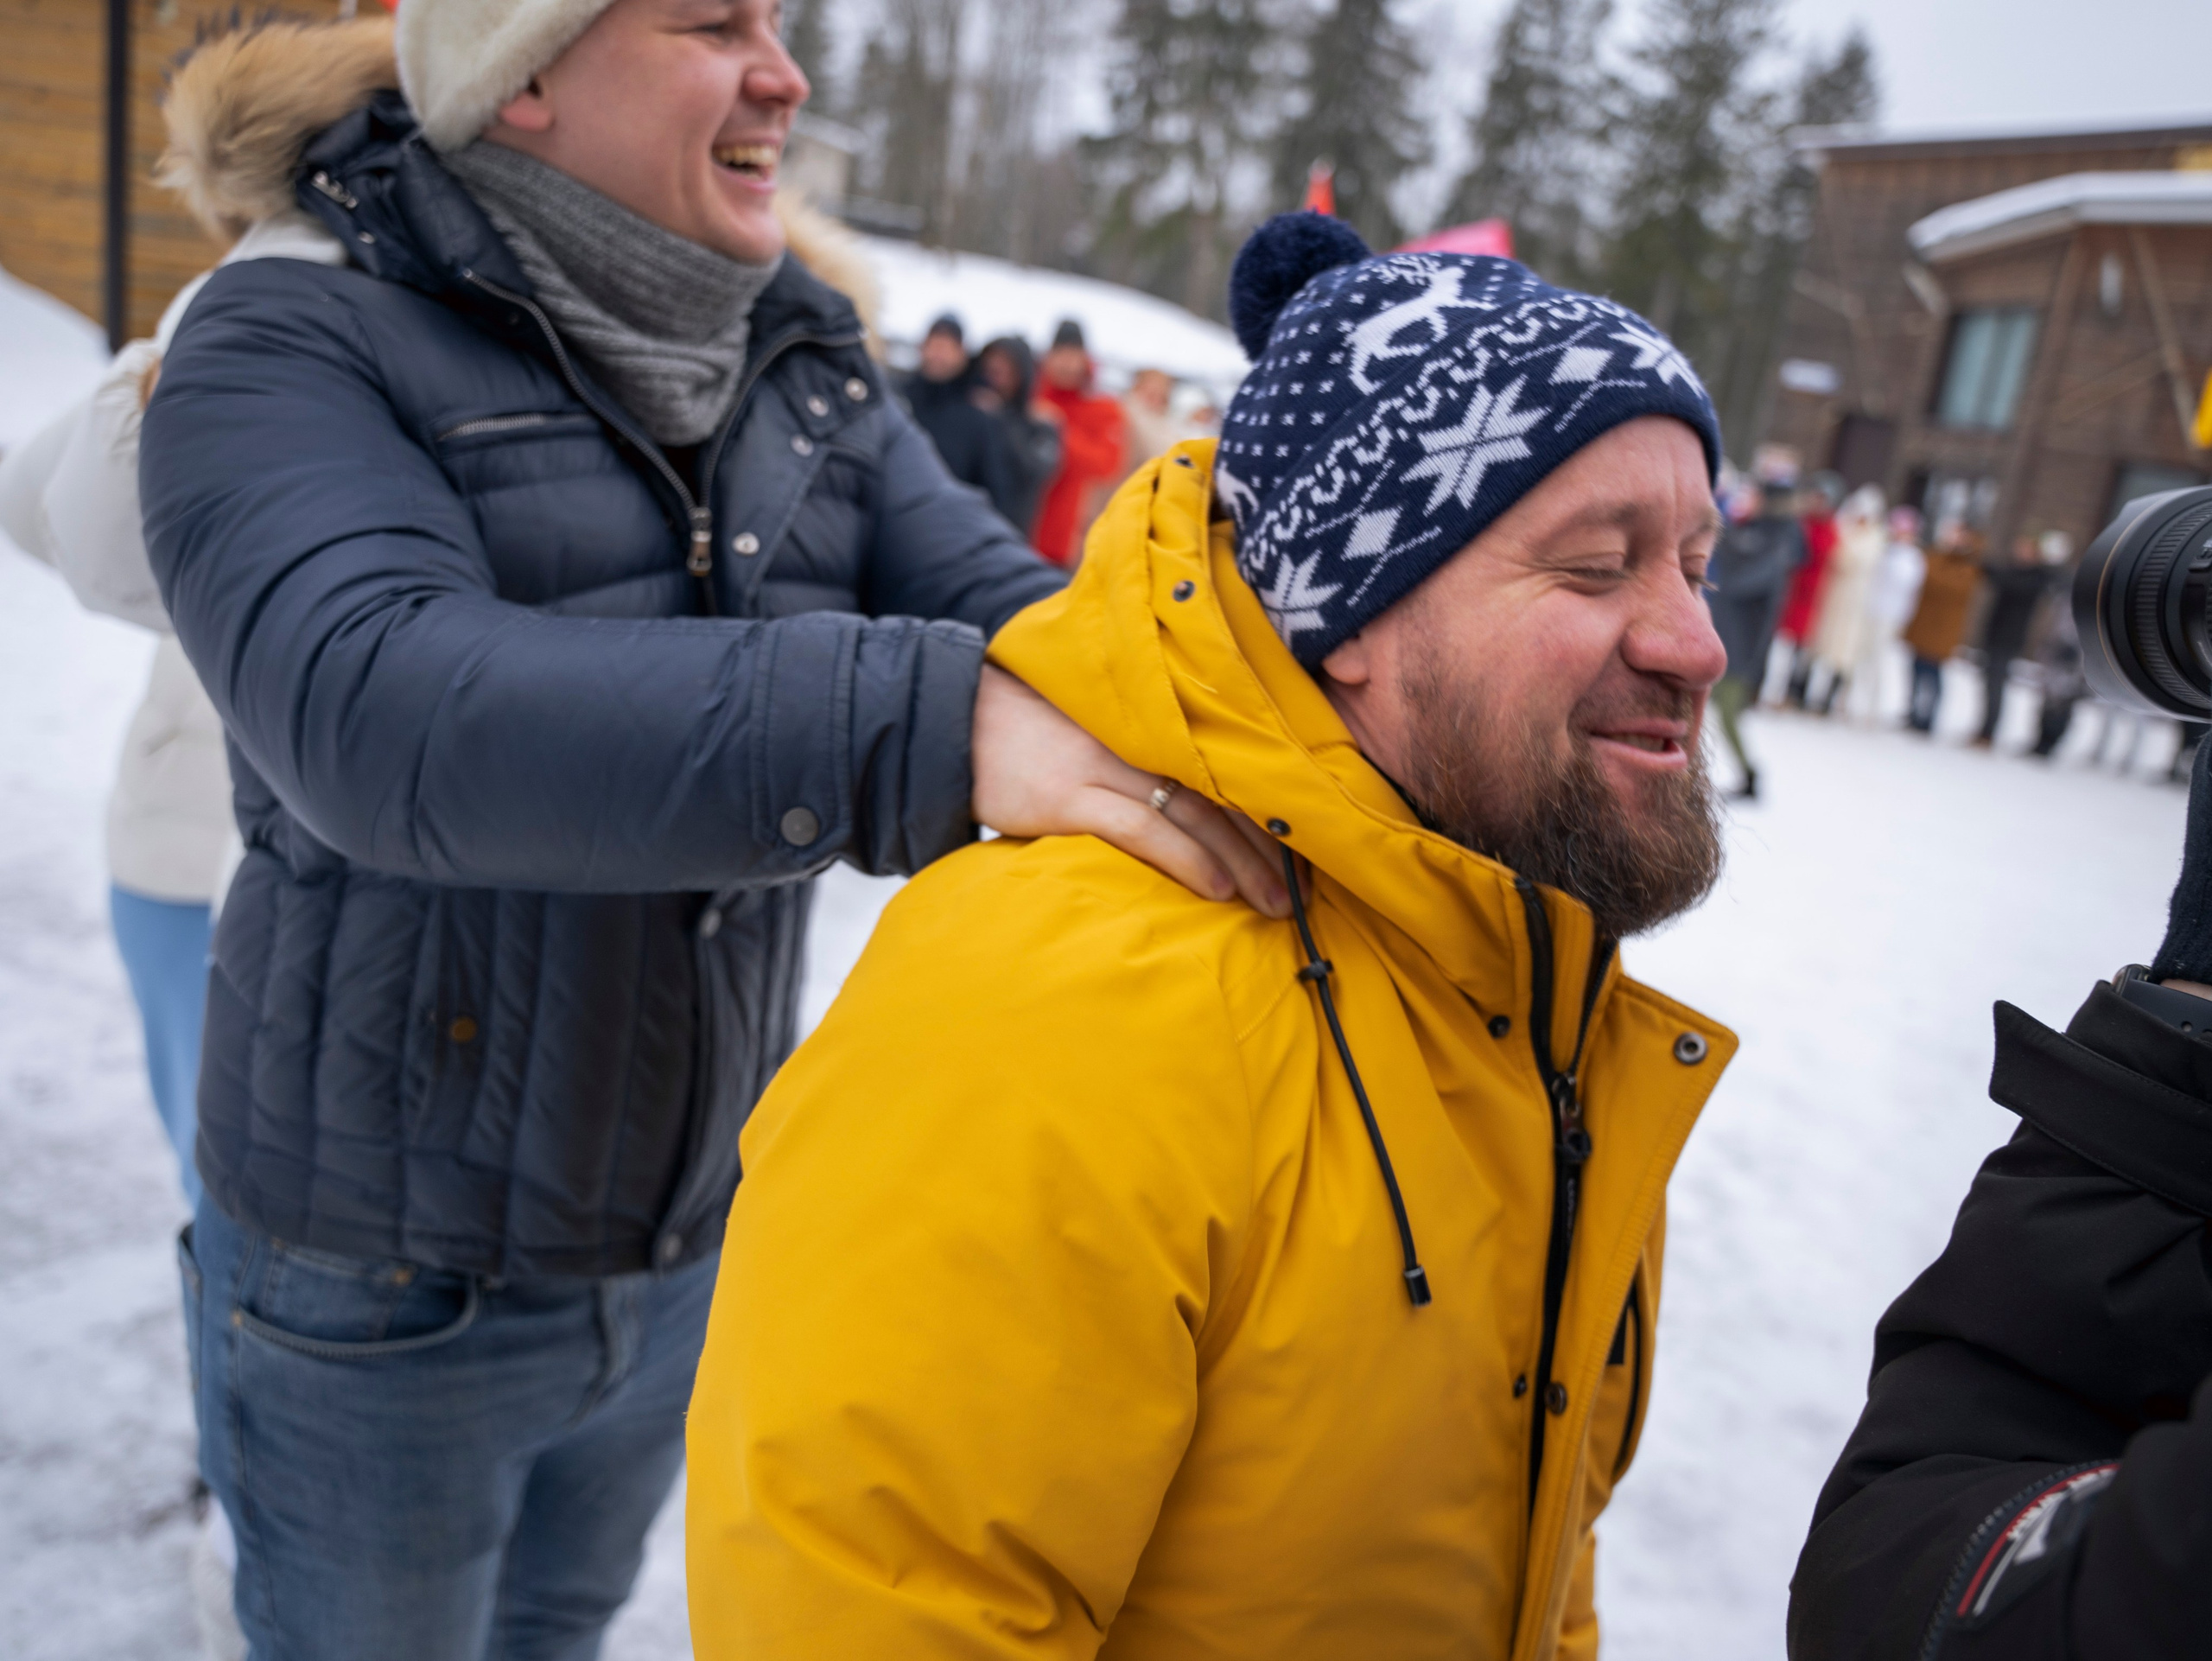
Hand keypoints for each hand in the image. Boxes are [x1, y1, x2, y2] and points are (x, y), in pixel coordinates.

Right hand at [971, 664, 1289, 917]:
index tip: (1306, 844)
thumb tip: (1197, 801)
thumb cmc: (1029, 729)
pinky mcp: (1067, 797)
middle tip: (1307, 891)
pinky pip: (1142, 829)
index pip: (1228, 763)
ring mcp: (1103, 766)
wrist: (953, 722)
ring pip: (1196, 814)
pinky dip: (1185, 859)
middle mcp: (1138, 737)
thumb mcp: (1097, 726)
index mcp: (1152, 720)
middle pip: (1223, 792)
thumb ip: (1145, 752)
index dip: (1270, 807)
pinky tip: (1217, 888)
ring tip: (1276, 903)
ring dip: (1242, 863)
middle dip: (1270, 845)